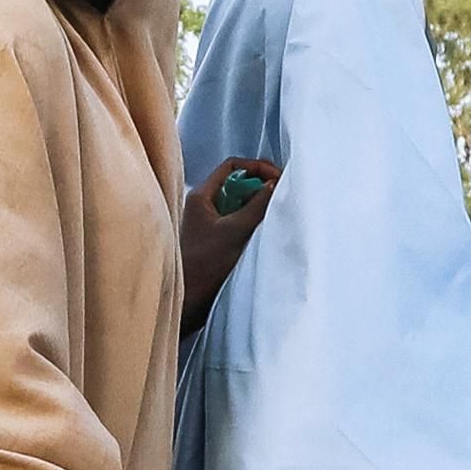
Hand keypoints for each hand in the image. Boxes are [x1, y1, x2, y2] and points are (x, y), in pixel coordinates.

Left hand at [180, 157, 280, 332]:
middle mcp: (204, 206)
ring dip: (259, 206)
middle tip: (282, 196)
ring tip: (276, 214)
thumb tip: (276, 184)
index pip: (232, 166)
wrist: (189, 303)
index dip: (257, 167)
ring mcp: (211, 223)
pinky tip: (266, 231)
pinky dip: (255, 222)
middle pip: (238, 183)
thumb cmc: (203, 266)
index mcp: (201, 196)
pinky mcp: (218, 240)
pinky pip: (240, 222)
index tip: (278, 178)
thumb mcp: (235, 231)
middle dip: (262, 187)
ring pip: (241, 204)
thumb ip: (257, 205)